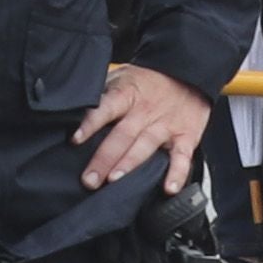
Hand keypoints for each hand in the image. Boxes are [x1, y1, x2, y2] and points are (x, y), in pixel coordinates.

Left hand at [70, 60, 207, 193]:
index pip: (106, 108)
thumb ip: (102, 95)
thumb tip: (73, 110)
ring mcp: (166, 124)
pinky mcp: (186, 136)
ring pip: (146, 145)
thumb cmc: (149, 80)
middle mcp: (145, 110)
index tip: (75, 139)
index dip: (91, 123)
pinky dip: (177, 173)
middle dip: (104, 158)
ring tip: (115, 180)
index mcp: (127, 94)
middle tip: (89, 179)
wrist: (188, 73)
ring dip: (130, 164)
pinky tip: (169, 188)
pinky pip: (181, 157)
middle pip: (122, 135)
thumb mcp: (122, 77)